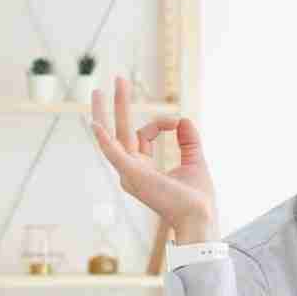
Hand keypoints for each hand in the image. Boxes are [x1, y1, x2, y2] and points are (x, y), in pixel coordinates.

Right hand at [91, 77, 219, 242]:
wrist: (200, 216)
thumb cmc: (197, 198)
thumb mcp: (195, 161)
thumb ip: (188, 141)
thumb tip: (184, 120)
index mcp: (143, 169)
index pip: (144, 135)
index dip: (161, 123)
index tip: (177, 123)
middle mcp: (131, 171)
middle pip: (121, 131)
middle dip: (120, 105)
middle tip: (119, 79)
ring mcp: (129, 173)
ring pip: (112, 137)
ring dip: (106, 112)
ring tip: (100, 89)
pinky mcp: (132, 175)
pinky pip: (113, 153)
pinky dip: (103, 138)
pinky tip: (96, 123)